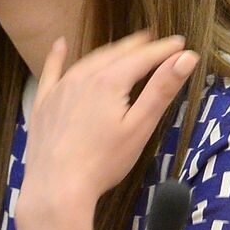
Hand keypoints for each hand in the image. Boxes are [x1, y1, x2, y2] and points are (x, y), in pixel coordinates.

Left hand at [20, 31, 198, 213]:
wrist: (57, 186)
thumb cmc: (103, 162)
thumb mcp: (140, 127)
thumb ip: (162, 89)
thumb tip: (186, 58)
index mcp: (109, 81)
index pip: (143, 57)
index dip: (164, 49)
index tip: (180, 43)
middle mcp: (82, 77)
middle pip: (116, 54)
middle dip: (139, 47)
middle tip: (157, 42)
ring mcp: (60, 89)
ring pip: (89, 61)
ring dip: (110, 52)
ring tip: (126, 47)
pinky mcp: (43, 104)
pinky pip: (51, 72)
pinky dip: (58, 57)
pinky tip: (61, 44)